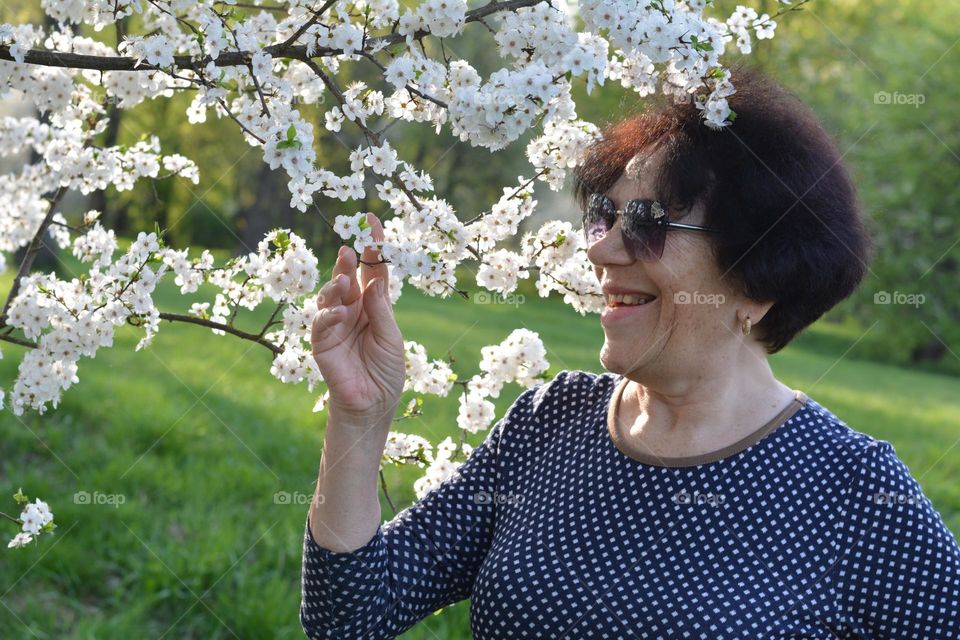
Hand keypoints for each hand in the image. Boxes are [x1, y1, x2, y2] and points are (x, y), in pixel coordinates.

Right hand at [311, 213, 404, 426]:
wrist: (373, 404)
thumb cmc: (387, 372)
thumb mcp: (391, 337)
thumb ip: (380, 310)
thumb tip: (375, 280)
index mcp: (374, 305)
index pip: (373, 270)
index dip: (372, 246)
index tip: (370, 219)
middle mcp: (353, 309)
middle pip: (349, 277)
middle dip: (349, 262)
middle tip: (350, 248)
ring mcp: (336, 324)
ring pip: (331, 294)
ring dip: (337, 285)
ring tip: (345, 281)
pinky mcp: (322, 341)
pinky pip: (322, 321)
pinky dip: (329, 314)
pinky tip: (340, 313)